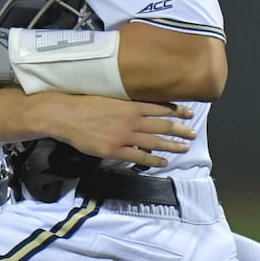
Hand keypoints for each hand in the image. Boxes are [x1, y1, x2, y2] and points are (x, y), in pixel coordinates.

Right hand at [37, 94, 195, 168]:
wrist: (66, 115)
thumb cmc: (85, 104)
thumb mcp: (109, 98)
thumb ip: (126, 103)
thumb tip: (140, 106)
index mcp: (129, 106)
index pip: (159, 108)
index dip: (176, 111)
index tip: (188, 113)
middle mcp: (131, 121)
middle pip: (161, 125)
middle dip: (180, 129)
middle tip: (193, 132)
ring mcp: (124, 137)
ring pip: (154, 142)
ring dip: (171, 145)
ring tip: (185, 147)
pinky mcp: (114, 150)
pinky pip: (138, 156)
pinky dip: (153, 160)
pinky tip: (164, 162)